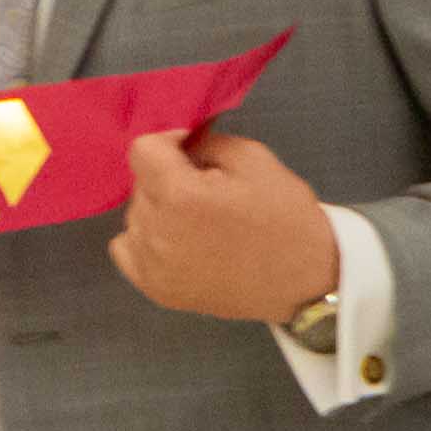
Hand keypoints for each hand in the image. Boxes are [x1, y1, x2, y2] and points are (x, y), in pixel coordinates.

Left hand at [111, 127, 341, 324]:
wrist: (304, 279)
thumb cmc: (284, 215)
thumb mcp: (254, 159)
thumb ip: (206, 141)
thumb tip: (179, 142)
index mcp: (180, 195)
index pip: (142, 150)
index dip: (168, 143)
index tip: (192, 152)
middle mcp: (155, 231)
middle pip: (140, 184)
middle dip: (168, 178)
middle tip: (208, 192)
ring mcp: (151, 264)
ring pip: (135, 215)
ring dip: (159, 209)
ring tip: (200, 222)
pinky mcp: (154, 288)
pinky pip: (126, 248)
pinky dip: (146, 238)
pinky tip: (179, 241)